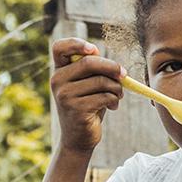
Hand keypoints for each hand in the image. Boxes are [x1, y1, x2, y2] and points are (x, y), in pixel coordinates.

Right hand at [49, 38, 124, 152]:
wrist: (78, 138)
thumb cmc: (87, 107)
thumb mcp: (87, 86)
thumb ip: (94, 71)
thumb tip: (115, 66)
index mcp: (59, 71)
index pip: (60, 47)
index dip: (76, 43)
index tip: (94, 50)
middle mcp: (57, 81)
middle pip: (90, 62)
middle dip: (112, 67)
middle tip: (124, 75)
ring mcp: (65, 95)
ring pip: (101, 81)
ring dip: (116, 88)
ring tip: (118, 95)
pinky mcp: (76, 109)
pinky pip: (104, 96)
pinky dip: (114, 100)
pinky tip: (113, 106)